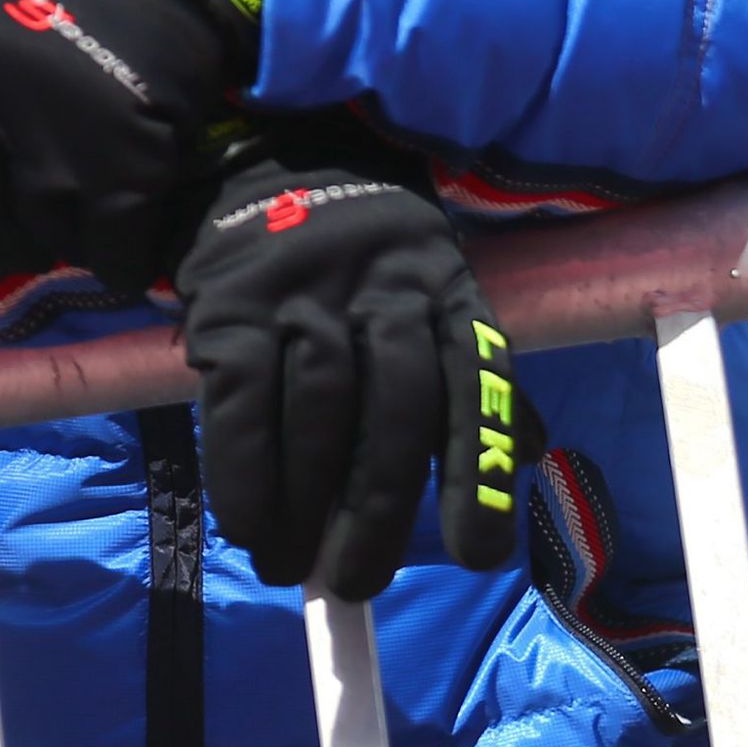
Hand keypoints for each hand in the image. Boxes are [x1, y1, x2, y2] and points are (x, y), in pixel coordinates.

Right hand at [171, 143, 519, 599]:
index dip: (477, 474)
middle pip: (393, 411)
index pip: (475, 387)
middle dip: (377, 511)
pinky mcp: (235, 301)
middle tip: (357, 583)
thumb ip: (466, 376)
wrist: (270, 163)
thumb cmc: (364, 267)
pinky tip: (246, 523)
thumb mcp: (432, 296)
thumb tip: (512, 474)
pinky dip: (244, 471)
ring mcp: (306, 292)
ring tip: (292, 565)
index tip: (474, 558)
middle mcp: (385, 291)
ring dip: (304, 503)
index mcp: (447, 293)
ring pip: (318, 409)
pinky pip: (243, 399)